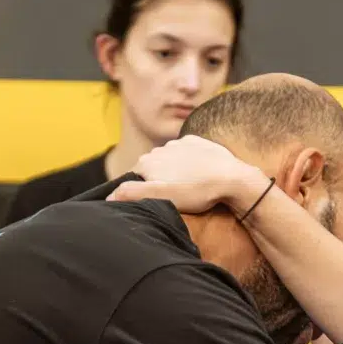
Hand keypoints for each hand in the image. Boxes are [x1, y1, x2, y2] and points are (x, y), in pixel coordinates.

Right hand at [107, 134, 271, 216]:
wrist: (232, 178)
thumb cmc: (196, 192)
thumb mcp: (161, 197)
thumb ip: (132, 194)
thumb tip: (109, 196)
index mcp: (147, 162)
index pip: (135, 179)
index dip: (144, 192)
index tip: (158, 202)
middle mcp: (160, 149)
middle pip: (152, 168)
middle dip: (158, 180)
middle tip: (175, 196)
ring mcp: (179, 143)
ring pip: (169, 160)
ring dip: (174, 171)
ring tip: (189, 186)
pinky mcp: (197, 142)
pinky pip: (186, 153)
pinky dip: (189, 163)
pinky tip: (199, 174)